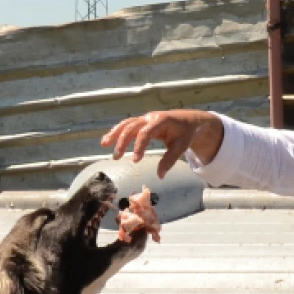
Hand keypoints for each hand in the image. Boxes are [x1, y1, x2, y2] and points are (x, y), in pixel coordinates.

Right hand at [100, 110, 223, 178]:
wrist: (190, 120)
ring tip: (104, 144)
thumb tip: (159, 176)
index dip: (138, 146)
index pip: (145, 133)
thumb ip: (169, 160)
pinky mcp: (143, 122)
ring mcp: (145, 119)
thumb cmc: (186, 133)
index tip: (135, 161)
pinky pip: (128, 126)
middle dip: (122, 141)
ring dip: (115, 133)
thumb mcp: (181, 147)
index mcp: (161, 120)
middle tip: (116, 157)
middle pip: (131, 126)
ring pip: (126, 124)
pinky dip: (118, 132)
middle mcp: (150, 117)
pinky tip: (108, 140)